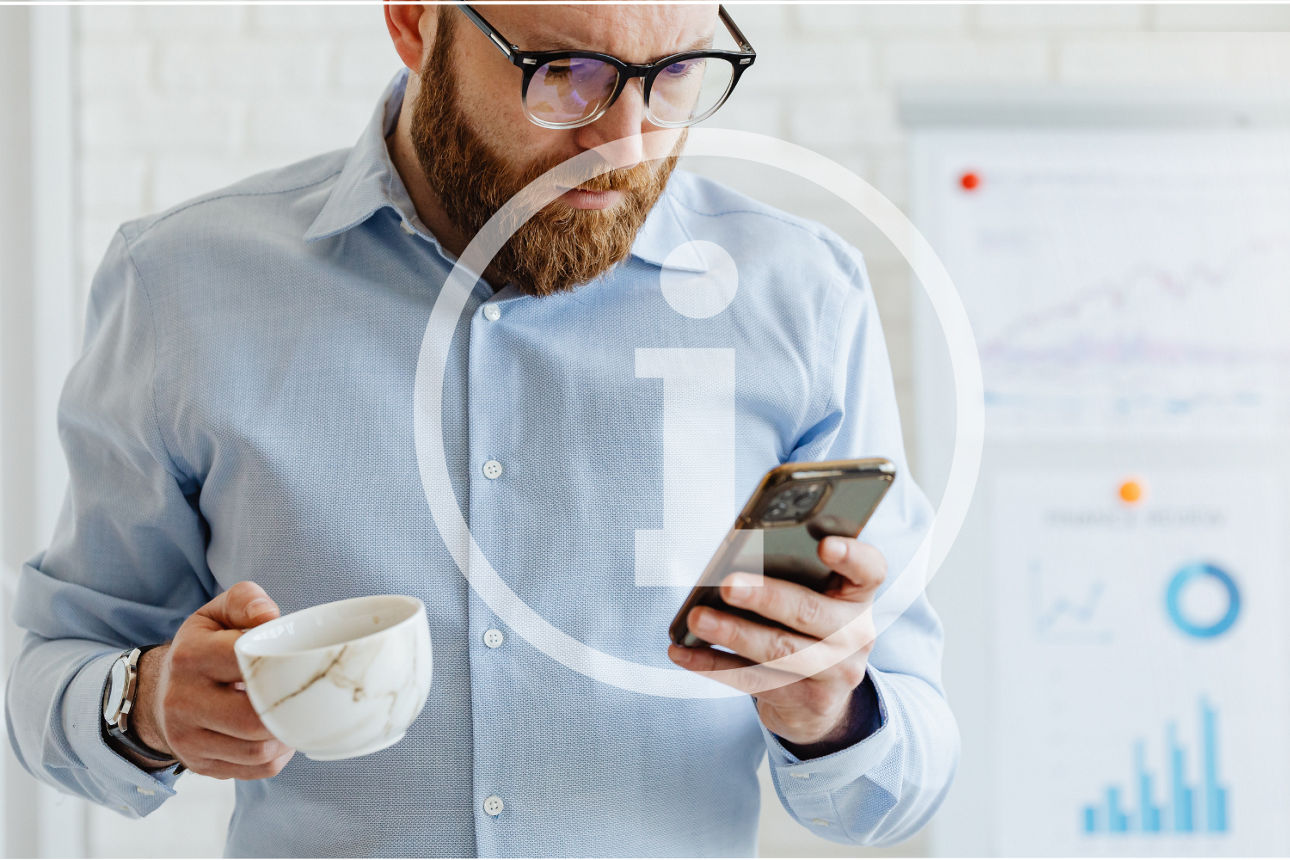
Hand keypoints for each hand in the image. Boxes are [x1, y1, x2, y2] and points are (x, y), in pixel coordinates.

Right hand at [132, 581, 295, 778]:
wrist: (161, 691)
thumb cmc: (204, 647)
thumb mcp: (218, 614)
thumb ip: (246, 601)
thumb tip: (269, 617)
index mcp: (190, 657)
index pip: (245, 664)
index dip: (283, 665)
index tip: (301, 662)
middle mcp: (182, 701)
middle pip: (253, 719)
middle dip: (288, 709)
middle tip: (308, 695)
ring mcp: (187, 740)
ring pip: (256, 751)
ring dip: (288, 736)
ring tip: (296, 715)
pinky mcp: (201, 765)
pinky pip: (255, 770)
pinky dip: (278, 756)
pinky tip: (282, 736)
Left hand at [667, 536, 883, 746]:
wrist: (824, 701)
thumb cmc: (810, 630)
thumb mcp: (819, 599)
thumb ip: (795, 576)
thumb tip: (736, 562)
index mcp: (858, 596)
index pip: (869, 570)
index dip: (851, 556)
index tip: (825, 545)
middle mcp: (855, 634)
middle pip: (810, 612)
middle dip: (766, 597)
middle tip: (727, 584)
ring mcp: (834, 672)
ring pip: (779, 650)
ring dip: (733, 633)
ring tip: (698, 619)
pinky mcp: (805, 700)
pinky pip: (752, 680)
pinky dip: (713, 665)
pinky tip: (684, 652)